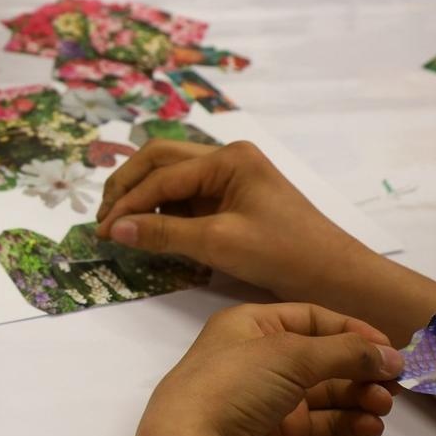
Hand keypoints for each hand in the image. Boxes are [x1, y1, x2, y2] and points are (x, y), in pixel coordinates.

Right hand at [96, 140, 372, 303]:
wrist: (334, 277)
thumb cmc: (284, 254)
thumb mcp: (219, 243)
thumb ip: (164, 233)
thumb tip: (114, 228)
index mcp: (228, 158)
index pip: (161, 174)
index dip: (127, 202)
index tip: (101, 230)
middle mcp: (227, 160)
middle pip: (160, 161)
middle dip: (127, 187)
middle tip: (102, 218)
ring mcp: (230, 180)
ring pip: (171, 178)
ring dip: (143, 198)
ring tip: (120, 227)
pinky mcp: (231, 202)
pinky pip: (186, 199)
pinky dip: (163, 212)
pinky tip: (150, 232)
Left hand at [135, 303, 401, 435]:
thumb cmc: (234, 385)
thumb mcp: (291, 354)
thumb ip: (347, 352)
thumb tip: (392, 356)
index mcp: (250, 326)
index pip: (311, 318)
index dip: (352, 330)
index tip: (390, 348)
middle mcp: (257, 360)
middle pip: (322, 358)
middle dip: (361, 369)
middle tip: (398, 384)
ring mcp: (266, 401)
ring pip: (324, 393)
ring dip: (359, 397)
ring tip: (384, 406)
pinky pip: (319, 425)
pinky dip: (346, 424)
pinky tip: (370, 427)